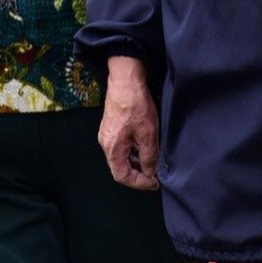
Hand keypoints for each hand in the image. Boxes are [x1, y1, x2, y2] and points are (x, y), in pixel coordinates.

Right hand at [99, 57, 159, 189]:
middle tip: (155, 175)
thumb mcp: (148, 133)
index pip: (122, 176)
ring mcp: (107, 134)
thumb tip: (150, 171)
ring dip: (136, 162)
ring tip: (153, 162)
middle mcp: (106, 143)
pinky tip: (145, 147)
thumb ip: (149, 156)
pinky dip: (133, 151)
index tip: (154, 183)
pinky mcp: (111, 126)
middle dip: (138, 174)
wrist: (125, 80)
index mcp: (112, 148)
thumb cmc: (135, 105)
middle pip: (120, 168)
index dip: (139, 183)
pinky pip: (122, 146)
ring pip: (122, 157)